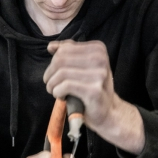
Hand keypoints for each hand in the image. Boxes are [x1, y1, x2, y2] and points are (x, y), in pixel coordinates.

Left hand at [44, 39, 144, 154]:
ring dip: (52, 84)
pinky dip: (57, 92)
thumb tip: (50, 46)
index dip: (54, 62)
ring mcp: (99, 74)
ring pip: (61, 73)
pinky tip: (62, 96)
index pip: (65, 49)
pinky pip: (65, 86)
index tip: (55, 73)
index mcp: (98, 49)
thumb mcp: (83, 66)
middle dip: (50, 73)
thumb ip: (68, 53)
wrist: (108, 111)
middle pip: (60, 60)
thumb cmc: (92, 87)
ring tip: (55, 91)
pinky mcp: (94, 90)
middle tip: (51, 84)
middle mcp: (100, 59)